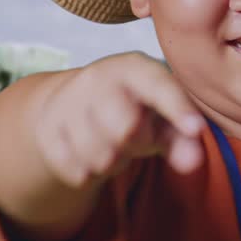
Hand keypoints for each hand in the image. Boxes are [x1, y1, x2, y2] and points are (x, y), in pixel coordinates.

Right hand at [35, 52, 205, 188]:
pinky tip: (89, 154)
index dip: (177, 107)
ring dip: (111, 162)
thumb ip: (182, 138)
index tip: (195, 128)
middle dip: (135, 143)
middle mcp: (97, 77)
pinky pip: (75, 171)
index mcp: (134, 67)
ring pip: (98, 156)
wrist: (76, 104)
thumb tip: (192, 161)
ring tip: (112, 145)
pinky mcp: (46, 129)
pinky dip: (88, 173)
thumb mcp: (163, 118)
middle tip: (134, 136)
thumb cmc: (134, 109)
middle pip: (124, 127)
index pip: (157, 85)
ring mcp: (67, 101)